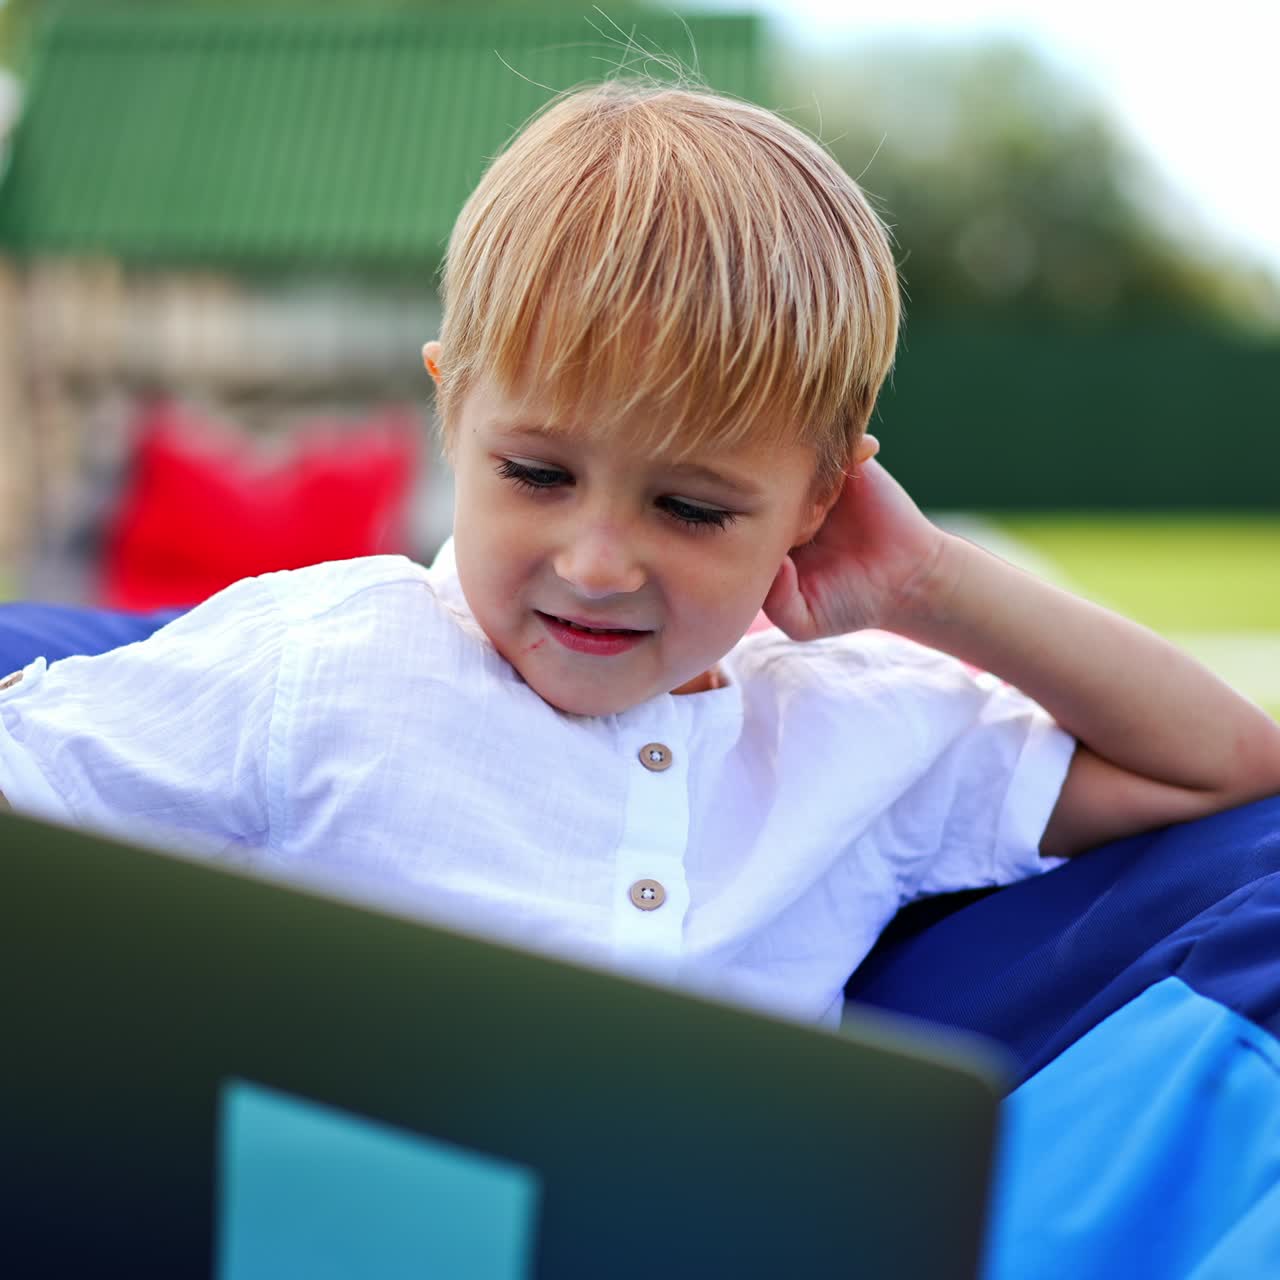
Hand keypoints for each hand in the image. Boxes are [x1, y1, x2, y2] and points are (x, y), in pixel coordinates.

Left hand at [762, 446, 948, 639]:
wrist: (909, 584)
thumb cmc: (851, 604)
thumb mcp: (804, 621)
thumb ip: (776, 602)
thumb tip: (771, 560)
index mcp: (770, 533)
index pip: (740, 512)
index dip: (743, 514)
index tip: (761, 525)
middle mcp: (789, 503)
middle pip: (760, 478)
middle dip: (764, 482)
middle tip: (784, 499)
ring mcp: (819, 482)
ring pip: (793, 454)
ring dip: (800, 462)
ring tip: (818, 490)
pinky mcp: (853, 465)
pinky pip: (840, 441)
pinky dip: (843, 447)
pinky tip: (850, 479)